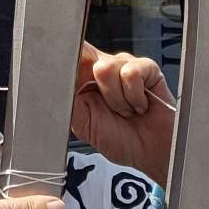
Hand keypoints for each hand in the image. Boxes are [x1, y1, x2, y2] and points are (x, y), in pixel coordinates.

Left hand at [72, 41, 175, 185]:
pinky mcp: (147, 68)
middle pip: (84, 55)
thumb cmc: (121, 139)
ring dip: (115, 99)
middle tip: (106, 109)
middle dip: (92, 89)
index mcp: (85, 79)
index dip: (65, 62)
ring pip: (105, 67)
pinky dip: (133, 96)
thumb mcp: (83, 123)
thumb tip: (56, 82)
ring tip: (125, 111)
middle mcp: (104, 68)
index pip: (70, 56)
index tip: (66, 81)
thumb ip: (68, 101)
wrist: (152, 153)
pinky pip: (130, 73)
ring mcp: (125, 66)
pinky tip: (139, 106)